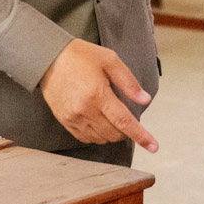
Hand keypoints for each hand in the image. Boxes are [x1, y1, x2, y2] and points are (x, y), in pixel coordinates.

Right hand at [40, 39, 158, 152]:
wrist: (48, 57)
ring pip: (101, 139)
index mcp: (98, 95)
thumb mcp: (109, 60)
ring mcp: (73, 118)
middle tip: (123, 111)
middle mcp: (85, 110)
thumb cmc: (80, 56)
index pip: (125, 122)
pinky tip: (97, 118)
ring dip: (111, 132)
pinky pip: (86, 138)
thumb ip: (129, 82)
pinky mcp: (65, 121)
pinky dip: (97, 133)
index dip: (141, 136)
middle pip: (114, 134)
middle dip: (125, 129)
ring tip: (107, 112)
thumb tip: (145, 99)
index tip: (154, 147)